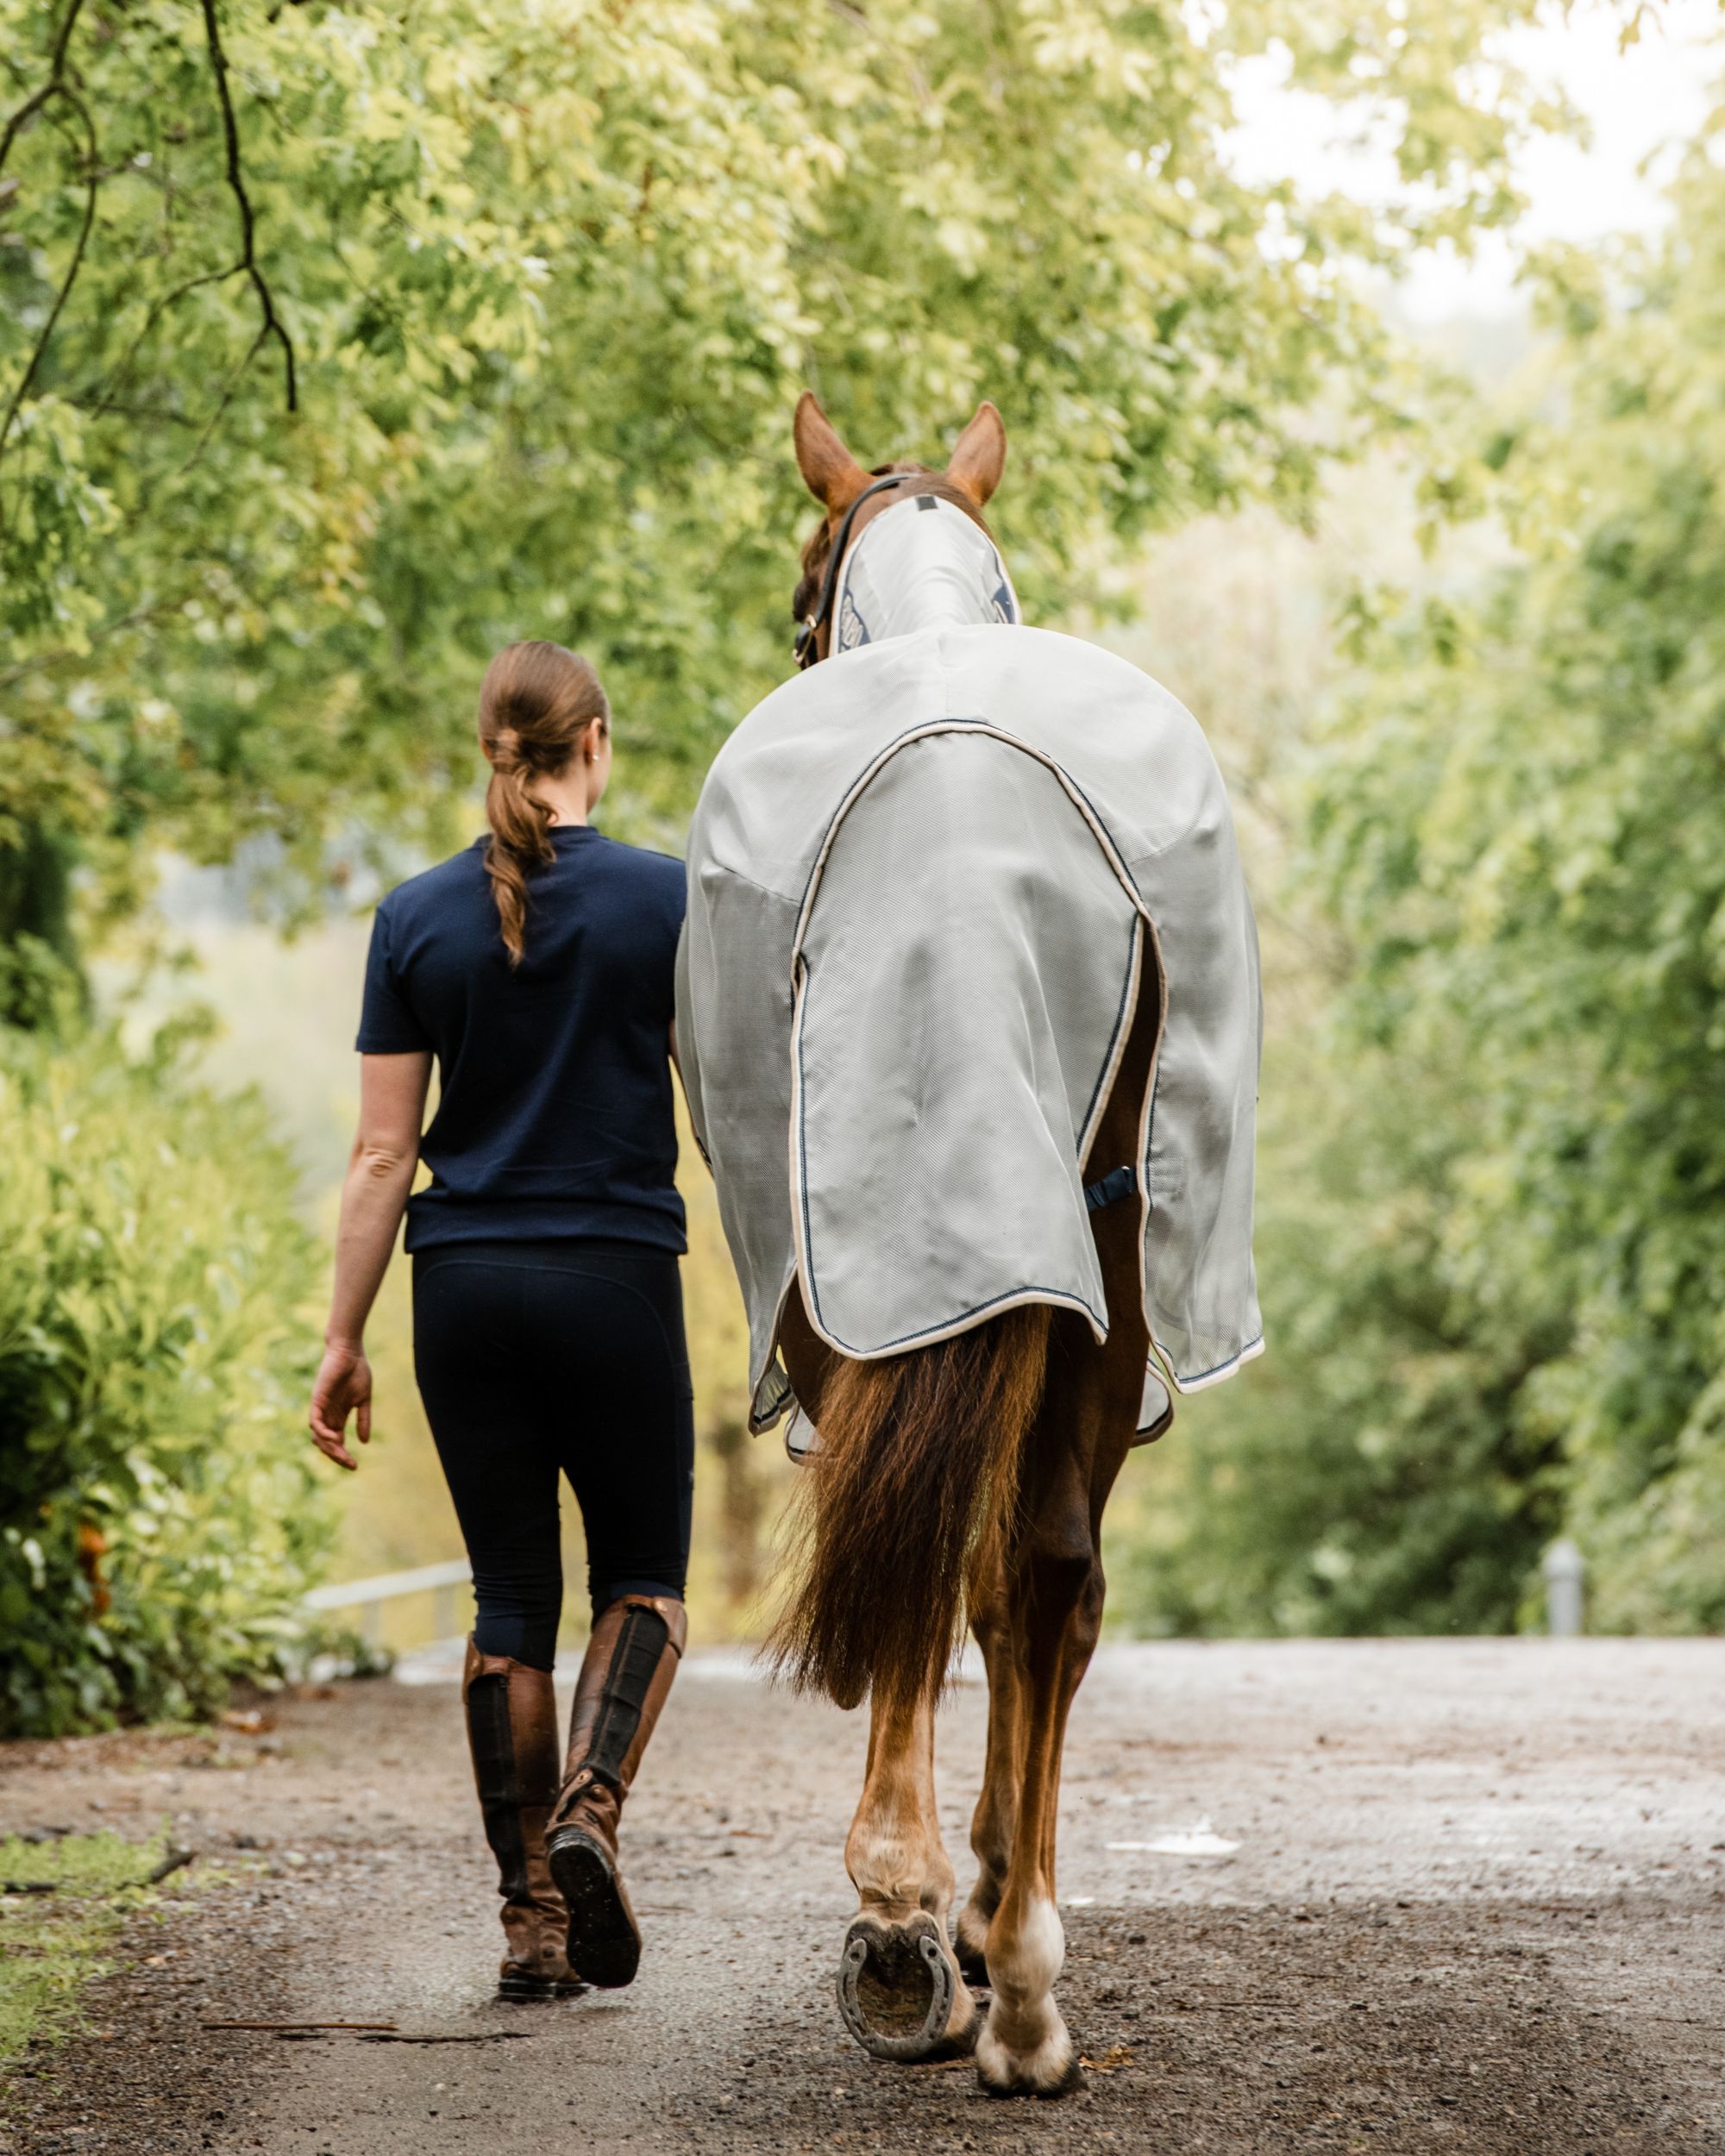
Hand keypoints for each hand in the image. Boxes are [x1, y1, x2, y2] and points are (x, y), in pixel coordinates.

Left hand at [309, 1343, 372, 1470]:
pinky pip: (315, 1422)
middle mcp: (327, 1415)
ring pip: (318, 1436)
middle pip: (326, 1443)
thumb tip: (364, 1442)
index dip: (343, 1455)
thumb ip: (363, 1420)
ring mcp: (321, 1408)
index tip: (355, 1466)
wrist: (350, 1352)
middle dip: (337, 1456)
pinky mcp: (317, 1400)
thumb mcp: (364, 1400)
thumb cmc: (357, 1372)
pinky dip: (322, 1432)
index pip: (336, 1442)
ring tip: (342, 1454)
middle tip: (350, 1464)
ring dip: (329, 1448)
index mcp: (338, 1416)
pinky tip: (334, 1438)